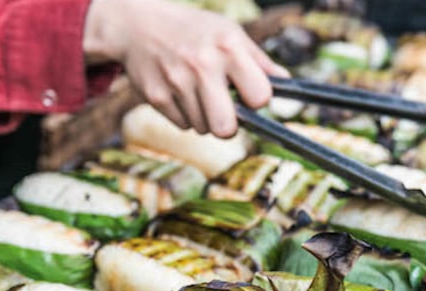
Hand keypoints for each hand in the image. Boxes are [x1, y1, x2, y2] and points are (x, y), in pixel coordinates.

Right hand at [83, 0, 288, 137]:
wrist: (138, 26)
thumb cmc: (194, 31)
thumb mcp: (229, 33)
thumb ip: (259, 62)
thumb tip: (287, 85)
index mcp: (229, 47)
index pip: (260, 96)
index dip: (257, 100)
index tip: (249, 95)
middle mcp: (203, 65)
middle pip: (227, 128)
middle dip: (229, 125)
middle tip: (225, 110)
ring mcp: (177, 82)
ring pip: (204, 129)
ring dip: (205, 118)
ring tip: (197, 91)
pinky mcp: (156, 97)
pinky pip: (183, 126)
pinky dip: (185, 115)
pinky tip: (179, 92)